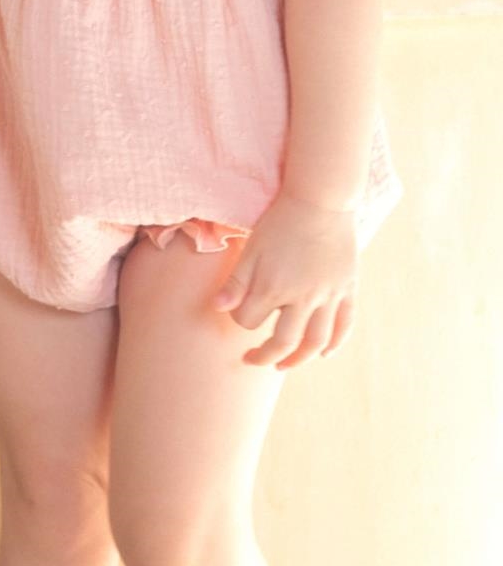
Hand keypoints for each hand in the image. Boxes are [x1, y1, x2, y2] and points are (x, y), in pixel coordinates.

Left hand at [212, 191, 358, 368]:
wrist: (321, 200)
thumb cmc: (281, 222)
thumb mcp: (251, 249)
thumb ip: (236, 282)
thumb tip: (218, 309)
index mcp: (274, 288)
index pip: (251, 322)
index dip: (240, 321)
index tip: (239, 314)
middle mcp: (303, 298)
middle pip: (285, 342)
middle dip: (266, 355)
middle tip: (253, 360)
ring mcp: (329, 295)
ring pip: (316, 340)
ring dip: (300, 358)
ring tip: (284, 365)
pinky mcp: (348, 288)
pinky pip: (345, 324)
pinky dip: (335, 342)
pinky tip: (323, 353)